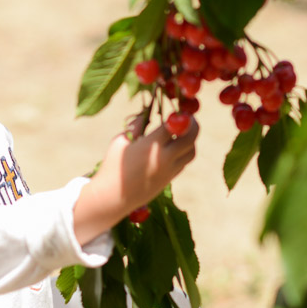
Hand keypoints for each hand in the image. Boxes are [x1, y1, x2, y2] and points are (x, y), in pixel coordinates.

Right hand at [72, 116, 197, 243]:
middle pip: (190, 137)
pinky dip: (184, 152)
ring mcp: (169, 170)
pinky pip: (184, 163)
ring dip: (191, 140)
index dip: (178, 116)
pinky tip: (175, 147)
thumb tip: (146, 114)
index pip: (174, 125)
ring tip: (183, 133)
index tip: (177, 110)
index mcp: (151, 145)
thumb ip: (136, 126)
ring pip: (191, 152)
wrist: (113, 197)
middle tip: (189, 118)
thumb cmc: (113, 167)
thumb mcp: (120, 141)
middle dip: (193, 125)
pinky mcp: (169, 180)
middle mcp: (164, 158)